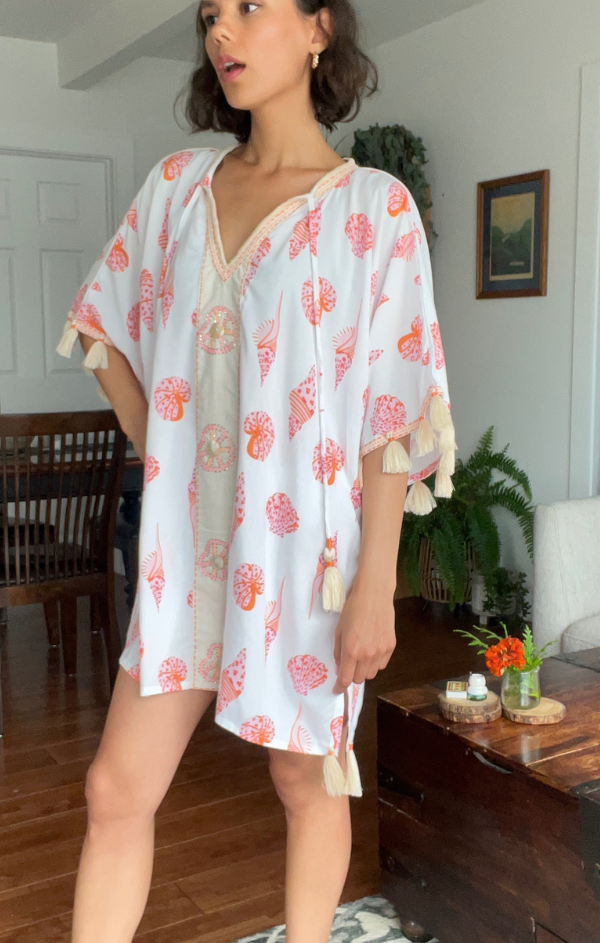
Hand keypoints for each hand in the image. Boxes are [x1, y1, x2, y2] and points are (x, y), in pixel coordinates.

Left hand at [331, 580, 396, 694]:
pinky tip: (372, 651)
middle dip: (352, 675)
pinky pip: (382, 664)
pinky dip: (375, 663)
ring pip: (371, 674)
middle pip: (359, 679)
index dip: (340, 687)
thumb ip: (338, 651)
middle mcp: (367, 655)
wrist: (374, 595)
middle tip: (349, 664)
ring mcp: (381, 651)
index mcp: (351, 651)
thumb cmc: (352, 609)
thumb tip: (340, 666)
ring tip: (361, 656)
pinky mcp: (391, 646)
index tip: (336, 690)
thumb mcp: (339, 630)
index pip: (345, 679)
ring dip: (364, 670)